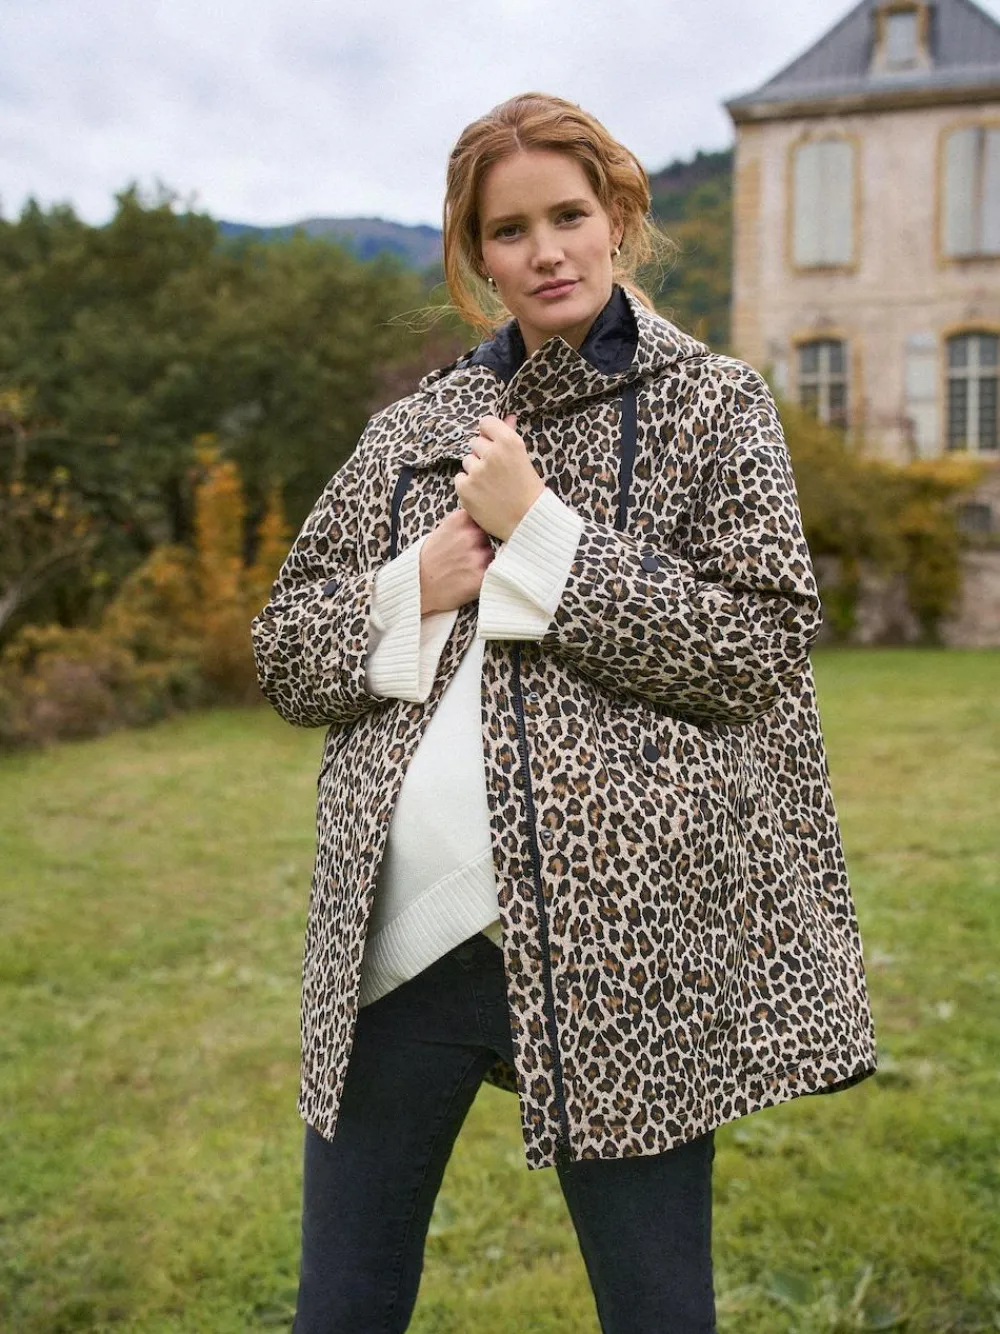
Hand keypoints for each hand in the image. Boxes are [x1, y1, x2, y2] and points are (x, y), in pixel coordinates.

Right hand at [418, 508, 494, 614]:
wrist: (417, 586)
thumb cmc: (430, 559)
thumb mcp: (443, 530)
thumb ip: (465, 523)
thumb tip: (490, 519)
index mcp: (461, 519)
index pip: (486, 517)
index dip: (482, 527)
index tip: (475, 535)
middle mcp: (470, 535)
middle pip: (492, 536)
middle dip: (483, 545)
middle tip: (466, 557)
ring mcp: (477, 556)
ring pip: (493, 555)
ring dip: (486, 562)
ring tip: (466, 569)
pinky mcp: (481, 576)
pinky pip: (493, 573)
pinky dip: (485, 577)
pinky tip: (469, 579)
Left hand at [454, 414, 544, 541]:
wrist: (527, 521)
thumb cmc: (528, 490)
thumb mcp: (522, 458)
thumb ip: (510, 435)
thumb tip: (508, 416)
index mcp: (509, 442)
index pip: (486, 423)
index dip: (489, 435)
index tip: (495, 447)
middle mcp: (492, 453)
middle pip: (475, 443)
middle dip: (483, 455)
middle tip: (497, 473)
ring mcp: (476, 471)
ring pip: (467, 461)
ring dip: (475, 471)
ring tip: (491, 486)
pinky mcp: (465, 488)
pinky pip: (460, 478)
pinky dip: (468, 486)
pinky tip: (483, 495)